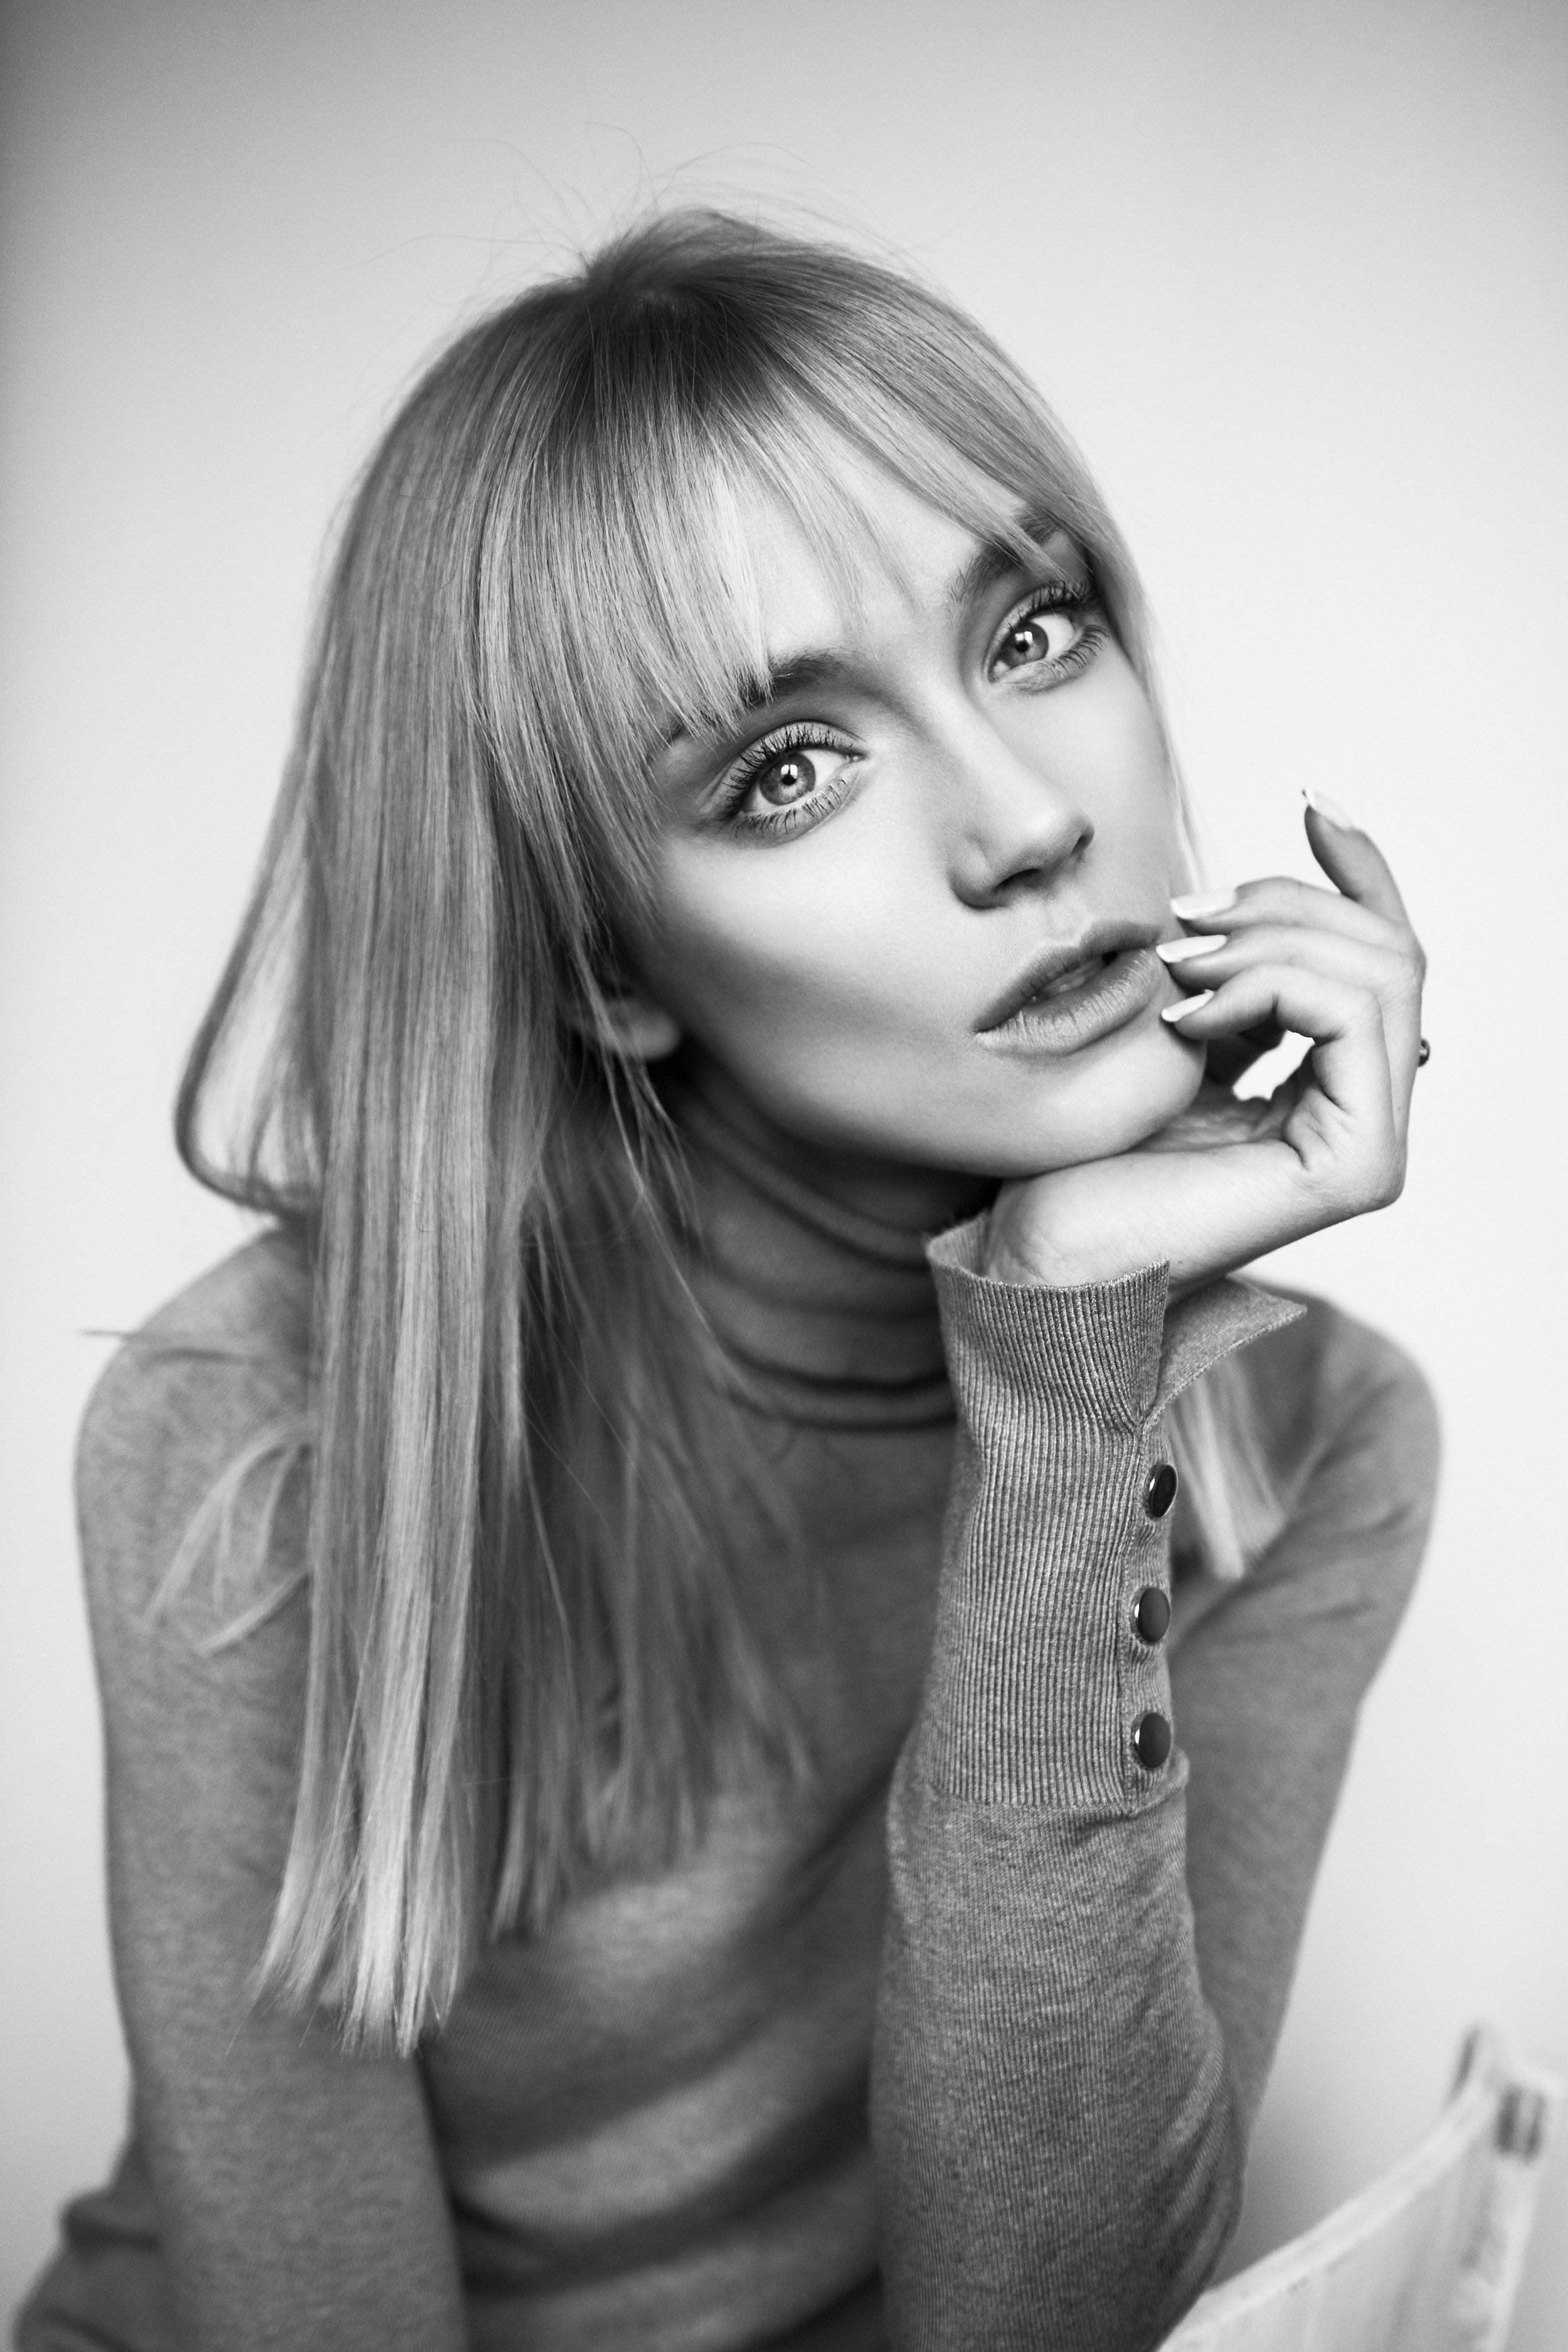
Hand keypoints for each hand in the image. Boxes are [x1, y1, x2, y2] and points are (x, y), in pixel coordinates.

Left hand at [985, 798, 1425, 1295]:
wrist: (1034, 1255)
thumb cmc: (1077, 1161)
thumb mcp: (1165, 1033)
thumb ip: (1232, 984)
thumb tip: (1278, 913)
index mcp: (1328, 1086)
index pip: (1381, 956)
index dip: (1358, 871)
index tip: (1310, 803)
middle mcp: (1364, 1117)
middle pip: (1388, 950)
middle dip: (1285, 905)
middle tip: (1184, 920)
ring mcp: (1370, 1145)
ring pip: (1380, 971)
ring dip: (1268, 941)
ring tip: (1176, 970)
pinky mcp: (1355, 1166)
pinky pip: (1350, 1016)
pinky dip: (1267, 986)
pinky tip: (1188, 1018)